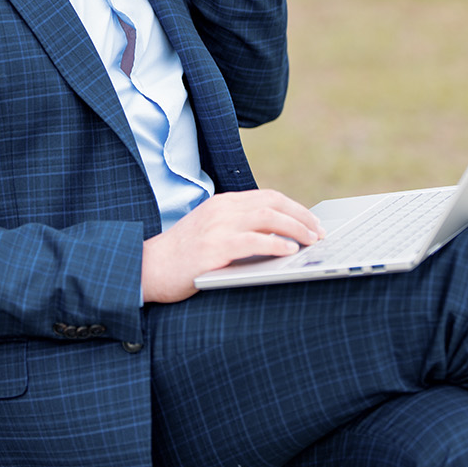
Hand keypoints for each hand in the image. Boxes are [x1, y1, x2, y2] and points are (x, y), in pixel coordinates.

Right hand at [141, 189, 323, 302]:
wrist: (148, 269)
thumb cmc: (183, 258)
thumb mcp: (211, 233)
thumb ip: (238, 228)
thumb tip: (279, 237)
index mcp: (223, 203)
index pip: (269, 197)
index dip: (296, 208)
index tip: (313, 223)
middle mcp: (221, 210)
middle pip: (273, 203)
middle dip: (302, 217)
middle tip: (320, 233)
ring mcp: (217, 227)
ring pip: (267, 218)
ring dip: (296, 228)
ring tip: (312, 241)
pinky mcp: (213, 248)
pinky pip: (253, 241)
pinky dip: (276, 244)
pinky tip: (290, 251)